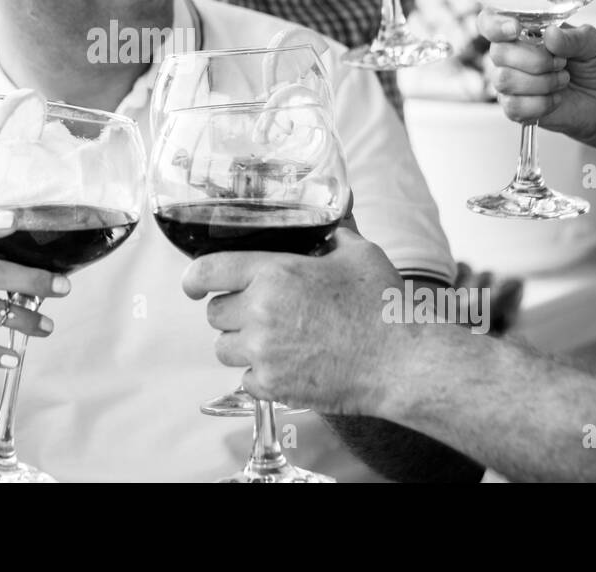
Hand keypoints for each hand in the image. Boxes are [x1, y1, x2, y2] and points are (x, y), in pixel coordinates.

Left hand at [181, 229, 406, 416]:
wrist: (403, 361)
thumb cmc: (384, 306)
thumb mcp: (358, 253)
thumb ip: (334, 230)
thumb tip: (332, 210)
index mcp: (274, 273)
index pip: (207, 270)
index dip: (193, 277)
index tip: (192, 284)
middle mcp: (261, 313)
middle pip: (214, 313)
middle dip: (230, 310)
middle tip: (257, 310)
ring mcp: (265, 353)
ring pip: (223, 348)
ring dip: (239, 342)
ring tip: (270, 338)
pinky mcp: (275, 386)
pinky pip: (244, 379)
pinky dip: (258, 374)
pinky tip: (285, 363)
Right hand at [479, 10, 595, 141]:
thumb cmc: (595, 67)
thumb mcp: (593, 44)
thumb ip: (574, 38)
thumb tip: (550, 35)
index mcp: (523, 33)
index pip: (489, 22)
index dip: (495, 25)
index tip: (515, 29)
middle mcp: (510, 56)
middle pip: (498, 53)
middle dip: (535, 60)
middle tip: (561, 63)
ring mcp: (509, 82)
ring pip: (504, 80)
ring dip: (542, 83)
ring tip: (562, 81)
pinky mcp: (514, 108)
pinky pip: (514, 106)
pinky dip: (541, 104)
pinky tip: (555, 99)